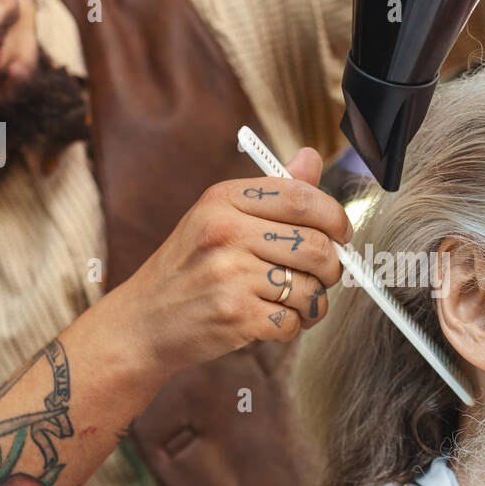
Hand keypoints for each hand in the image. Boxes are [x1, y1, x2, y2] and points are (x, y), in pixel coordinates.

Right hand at [119, 146, 352, 372]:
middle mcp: (225, 232)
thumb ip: (271, 193)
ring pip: (310, 288)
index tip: (341, 234)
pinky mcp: (236, 315)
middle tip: (322, 276)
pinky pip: (293, 321)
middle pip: (315, 246)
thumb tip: (311, 158)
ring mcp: (230, 275)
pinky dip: (292, 326)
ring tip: (293, 301)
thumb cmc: (187, 268)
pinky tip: (272, 320)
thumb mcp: (217, 218)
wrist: (143, 321)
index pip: (301, 197)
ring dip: (312, 302)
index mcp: (223, 199)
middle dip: (331, 267)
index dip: (334, 218)